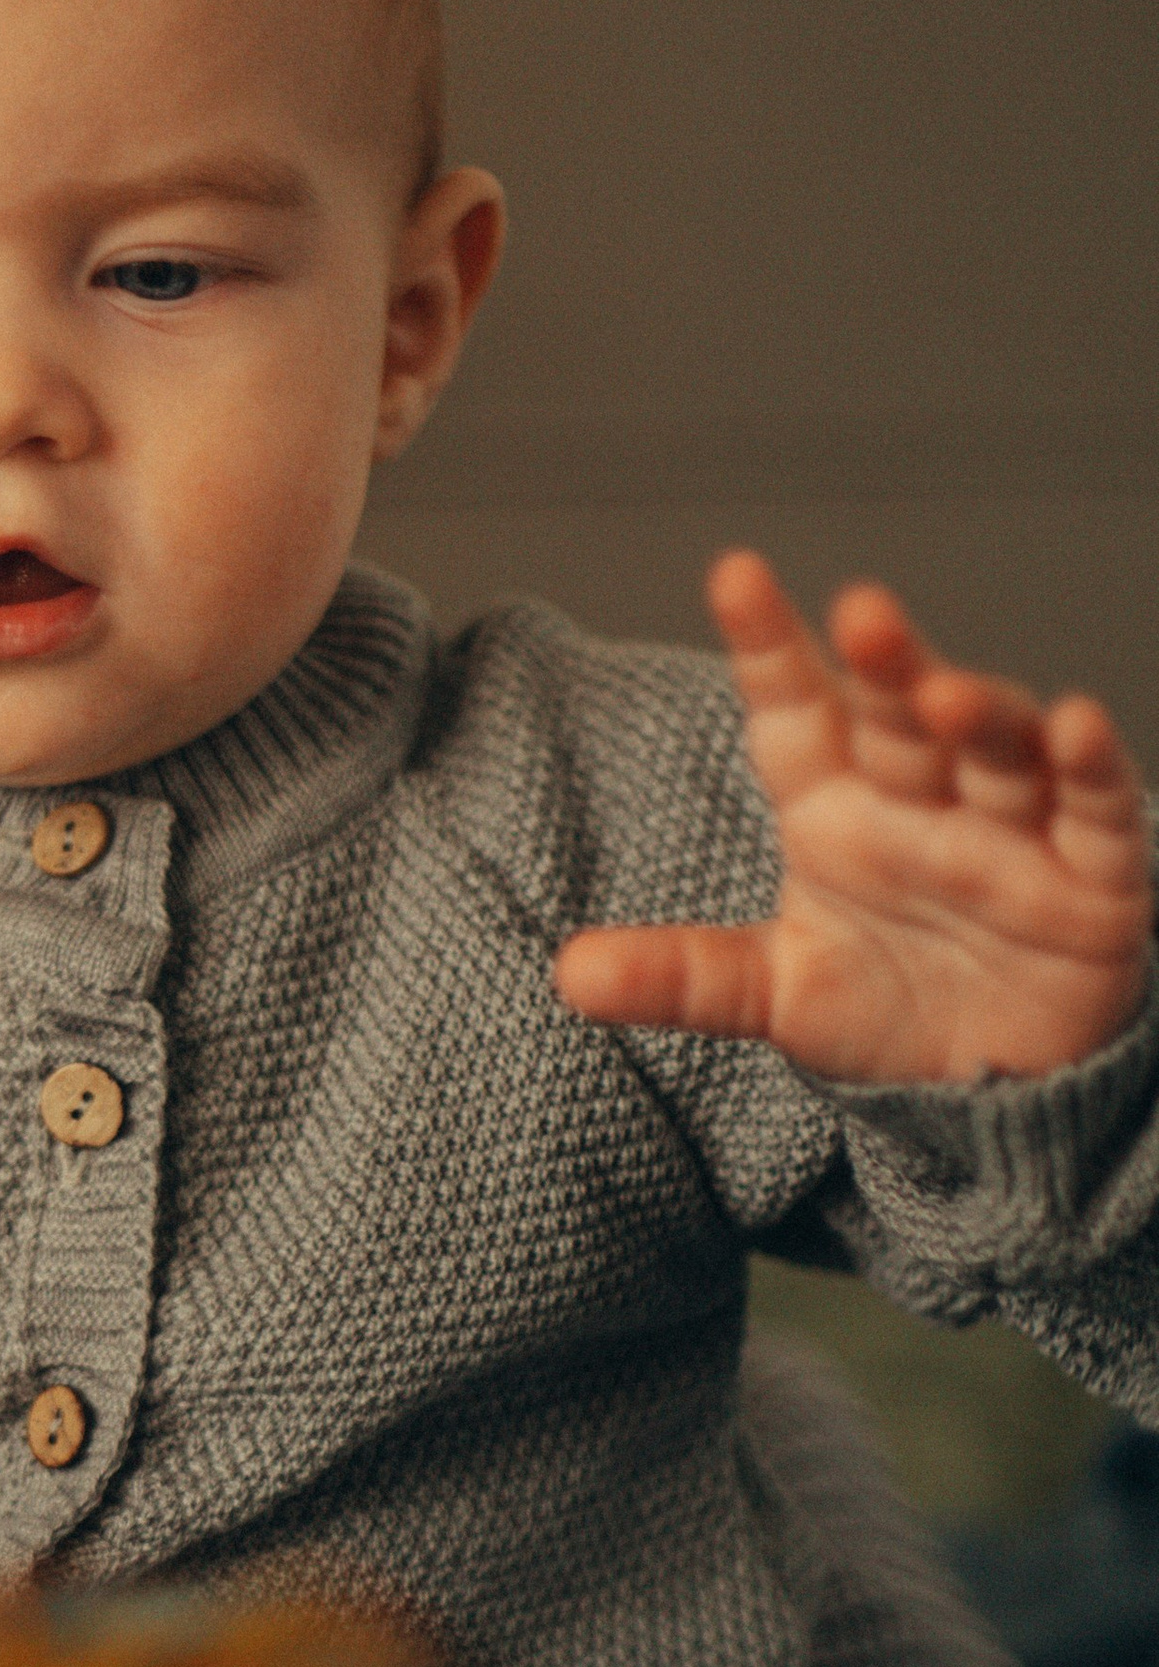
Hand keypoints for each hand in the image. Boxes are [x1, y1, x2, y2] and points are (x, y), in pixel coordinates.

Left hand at [553, 552, 1153, 1084]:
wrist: (982, 1090)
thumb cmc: (882, 1012)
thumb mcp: (774, 997)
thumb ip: (682, 977)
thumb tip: (567, 975)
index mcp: (836, 809)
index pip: (796, 711)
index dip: (770, 646)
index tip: (736, 576)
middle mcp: (922, 801)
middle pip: (901, 715)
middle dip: (886, 663)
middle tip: (860, 612)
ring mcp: (1011, 830)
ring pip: (999, 746)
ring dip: (978, 709)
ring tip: (942, 697)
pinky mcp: (1093, 878)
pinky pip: (1099, 810)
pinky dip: (1093, 767)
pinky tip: (1076, 726)